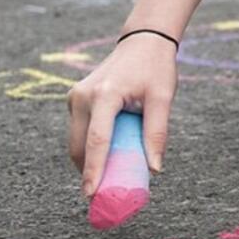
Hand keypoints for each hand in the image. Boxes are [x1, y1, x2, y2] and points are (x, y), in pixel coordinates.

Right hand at [67, 32, 176, 198]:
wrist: (142, 41)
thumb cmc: (155, 68)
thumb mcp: (163, 97)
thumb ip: (157, 132)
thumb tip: (154, 169)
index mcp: (105, 95)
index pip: (97, 140)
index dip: (93, 170)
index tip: (90, 194)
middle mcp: (83, 96)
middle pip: (80, 145)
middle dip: (88, 172)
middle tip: (102, 196)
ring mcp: (75, 97)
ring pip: (76, 141)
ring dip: (87, 161)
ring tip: (104, 179)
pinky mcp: (74, 99)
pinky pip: (79, 131)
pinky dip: (88, 146)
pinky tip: (103, 157)